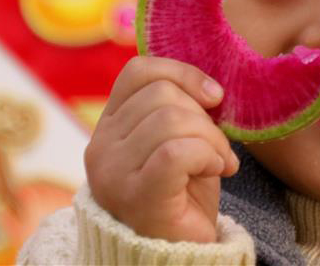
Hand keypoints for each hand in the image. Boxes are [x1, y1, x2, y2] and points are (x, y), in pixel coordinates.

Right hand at [84, 56, 238, 242]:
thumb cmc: (184, 192)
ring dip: (212, 139)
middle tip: (218, 148)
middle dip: (205, 116)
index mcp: (110, 125)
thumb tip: (210, 86)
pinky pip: (177, 151)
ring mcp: (112, 172)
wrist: (180, 251)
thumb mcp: (181, 137)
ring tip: (218, 163)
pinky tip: (216, 171)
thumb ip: (182, 107)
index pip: (138, 71)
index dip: (183, 74)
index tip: (214, 97)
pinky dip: (207, 155)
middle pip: (162, 94)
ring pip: (172, 119)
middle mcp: (101, 146)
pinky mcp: (136, 196)